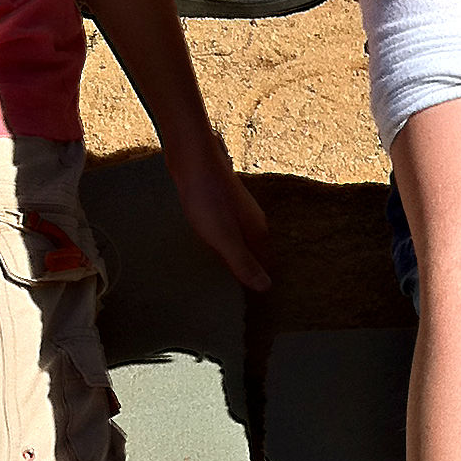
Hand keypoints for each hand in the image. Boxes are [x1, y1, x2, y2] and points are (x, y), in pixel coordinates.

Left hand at [164, 137, 270, 291]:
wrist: (194, 159)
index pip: (264, 265)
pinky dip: (222, 240)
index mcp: (257, 231)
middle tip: (231, 291)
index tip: (248, 302)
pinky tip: (207, 242)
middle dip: (246, 269)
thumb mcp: (224, 237)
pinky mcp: (222, 201)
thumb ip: (243, 263)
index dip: (256, 281)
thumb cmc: (207, 199)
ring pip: (241, 239)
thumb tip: (266, 287)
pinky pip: (227, 228)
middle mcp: (253, 220)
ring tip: (219, 270)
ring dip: (233, 254)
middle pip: (254, 252)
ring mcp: (239, 209)